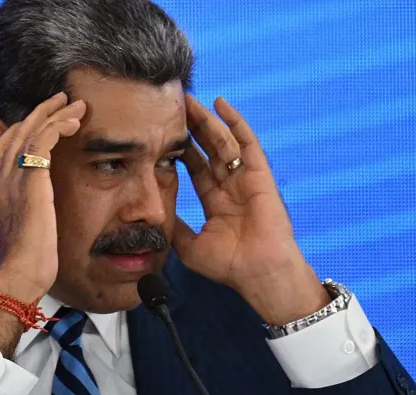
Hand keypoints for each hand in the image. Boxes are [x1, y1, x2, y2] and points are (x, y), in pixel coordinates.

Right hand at [0, 92, 85, 301]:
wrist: (17, 275)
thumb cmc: (24, 264)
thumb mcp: (21, 232)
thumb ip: (26, 214)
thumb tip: (37, 214)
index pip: (5, 146)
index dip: (24, 129)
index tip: (44, 121)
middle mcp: (0, 178)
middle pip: (17, 131)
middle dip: (41, 113)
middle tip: (62, 101)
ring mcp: (13, 177)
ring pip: (31, 130)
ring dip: (54, 114)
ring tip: (75, 105)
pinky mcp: (31, 179)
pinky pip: (43, 140)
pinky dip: (58, 126)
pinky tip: (74, 123)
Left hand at [173, 94, 328, 324]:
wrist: (258, 273)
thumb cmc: (230, 266)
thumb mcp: (191, 246)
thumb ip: (176, 228)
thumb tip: (156, 216)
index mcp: (216, 202)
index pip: (196, 169)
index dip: (181, 151)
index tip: (164, 135)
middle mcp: (231, 187)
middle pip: (208, 150)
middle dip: (192, 129)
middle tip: (174, 108)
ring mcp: (246, 179)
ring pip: (224, 142)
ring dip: (207, 121)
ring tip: (189, 101)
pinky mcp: (259, 175)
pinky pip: (247, 142)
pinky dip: (235, 122)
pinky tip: (220, 105)